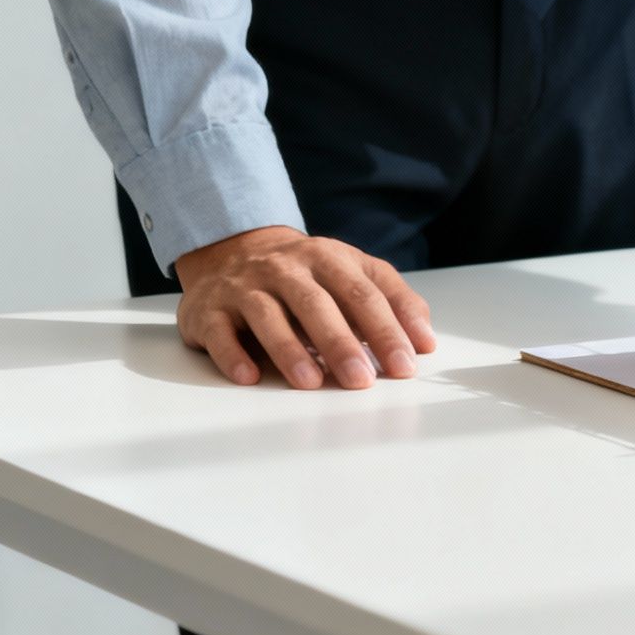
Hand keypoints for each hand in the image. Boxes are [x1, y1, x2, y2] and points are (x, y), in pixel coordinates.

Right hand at [173, 226, 435, 388]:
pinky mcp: (208, 309)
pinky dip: (233, 355)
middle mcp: (285, 269)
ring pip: (268, 316)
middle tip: (361, 381)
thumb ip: (394, 301)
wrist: (233, 251)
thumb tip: (426, 342)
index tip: (405, 365)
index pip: (363, 294)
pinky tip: (249, 377)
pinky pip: (219, 332)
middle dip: (341, 343)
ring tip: (311, 383)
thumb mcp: (354, 273)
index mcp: (328, 259)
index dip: (386, 330)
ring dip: (289, 350)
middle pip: (316, 304)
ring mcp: (244, 287)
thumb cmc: (307, 275)